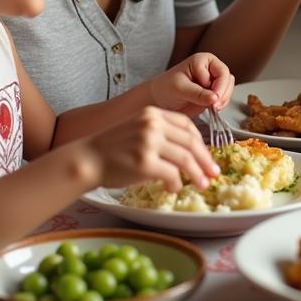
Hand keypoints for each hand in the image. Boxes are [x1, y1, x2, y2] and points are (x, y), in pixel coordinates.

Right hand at [83, 106, 220, 190]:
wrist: (87, 159)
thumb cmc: (112, 148)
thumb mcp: (138, 129)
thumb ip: (160, 134)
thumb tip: (188, 152)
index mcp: (153, 113)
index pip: (187, 125)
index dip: (201, 142)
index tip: (207, 156)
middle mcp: (152, 125)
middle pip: (190, 142)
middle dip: (205, 159)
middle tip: (214, 173)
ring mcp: (148, 143)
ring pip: (185, 158)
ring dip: (197, 173)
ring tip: (202, 184)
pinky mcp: (144, 162)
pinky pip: (171, 173)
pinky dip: (177, 182)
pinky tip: (174, 187)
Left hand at [150, 52, 234, 116]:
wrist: (159, 100)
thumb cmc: (165, 88)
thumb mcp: (180, 88)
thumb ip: (197, 93)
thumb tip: (215, 98)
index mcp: (203, 60)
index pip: (220, 72)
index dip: (219, 86)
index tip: (213, 99)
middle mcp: (210, 68)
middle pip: (228, 79)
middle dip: (223, 93)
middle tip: (215, 106)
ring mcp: (212, 81)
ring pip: (228, 88)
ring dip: (224, 99)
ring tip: (213, 108)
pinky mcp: (212, 93)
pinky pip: (224, 97)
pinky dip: (221, 104)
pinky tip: (213, 109)